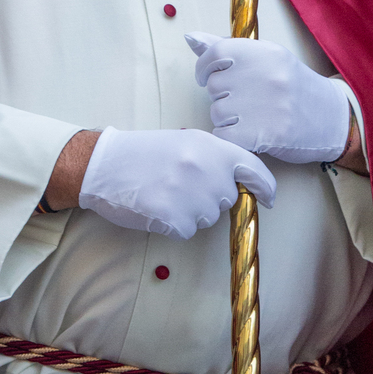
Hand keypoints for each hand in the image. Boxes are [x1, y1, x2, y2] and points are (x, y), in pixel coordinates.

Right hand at [79, 126, 274, 239]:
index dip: (265, 186)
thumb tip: (241, 180)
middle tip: (181, 184)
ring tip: (165, 192)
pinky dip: (173, 224)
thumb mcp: (184, 142)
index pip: (253, 168)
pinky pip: (186, 231)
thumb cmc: (144, 153)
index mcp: (209, 146)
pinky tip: (156, 206)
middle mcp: (204, 168)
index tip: (269, 198)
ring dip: (190, 212)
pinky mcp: (172, 216)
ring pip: (207, 218)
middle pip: (227, 198)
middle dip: (211, 197)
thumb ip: (214, 159)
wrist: (103, 163)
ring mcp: (189, 193)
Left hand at [186, 33, 351, 165]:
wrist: (332, 119)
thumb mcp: (267, 59)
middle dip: (223, 96)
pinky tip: (249, 134)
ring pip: (218, 113)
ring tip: (252, 118)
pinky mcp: (264, 134)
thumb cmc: (294, 87)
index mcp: (264, 52)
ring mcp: (265, 105)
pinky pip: (224, 136)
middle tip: (246, 102)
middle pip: (215, 87)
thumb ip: (228, 49)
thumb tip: (190, 38)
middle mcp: (264, 75)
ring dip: (227, 119)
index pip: (215, 53)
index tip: (206, 77)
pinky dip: (231, 138)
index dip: (204, 68)